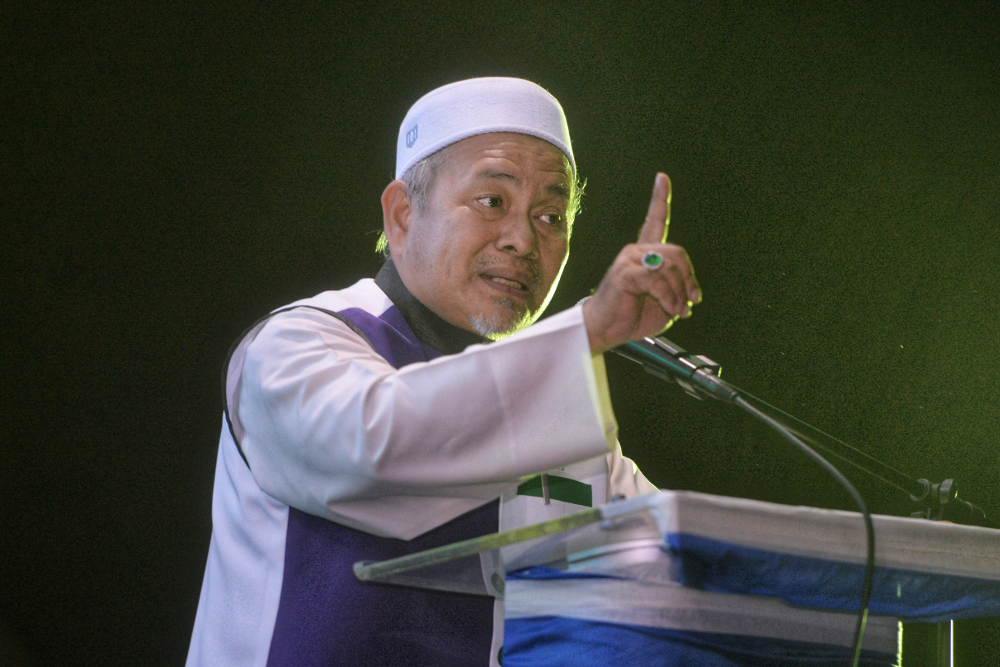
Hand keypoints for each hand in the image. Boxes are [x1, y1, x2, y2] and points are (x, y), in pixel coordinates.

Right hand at [582, 173, 700, 353]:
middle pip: (678, 252)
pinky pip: (658, 279)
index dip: (659, 198)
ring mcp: (629, 259)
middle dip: (689, 280)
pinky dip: (669, 297)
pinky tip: (669, 308)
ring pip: (670, 267)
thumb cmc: (632, 317)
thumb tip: (690, 292)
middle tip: (690, 302)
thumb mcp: (665, 302)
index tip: (662, 178)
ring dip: (680, 293)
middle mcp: (636, 251)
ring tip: (678, 310)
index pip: (654, 220)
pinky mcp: (625, 272)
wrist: (605, 330)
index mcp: (645, 254)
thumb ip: (678, 290)